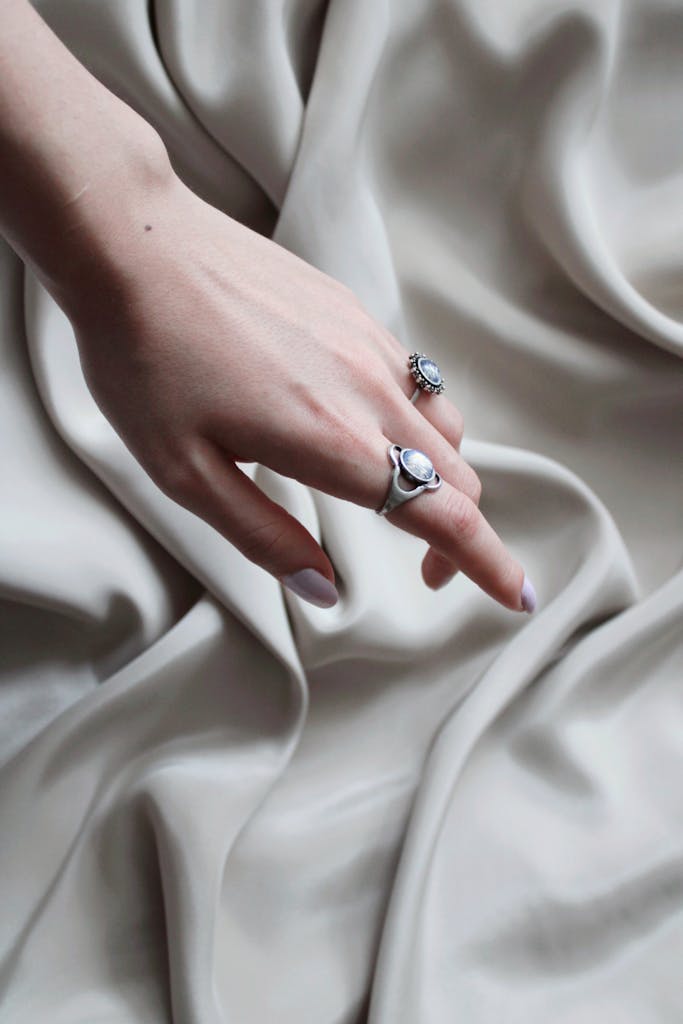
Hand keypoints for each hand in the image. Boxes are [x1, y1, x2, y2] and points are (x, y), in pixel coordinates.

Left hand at [65, 173, 534, 612]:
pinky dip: (420, 423)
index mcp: (334, 443)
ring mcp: (369, 345)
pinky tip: (374, 428)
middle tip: (424, 569)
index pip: (444, 516)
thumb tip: (322, 587)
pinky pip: (417, 380)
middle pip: (459, 476)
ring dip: (444, 478)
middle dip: (461, 534)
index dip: (488, 564)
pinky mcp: (356, 313)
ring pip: (446, 426)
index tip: (517, 595)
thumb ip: (264, 537)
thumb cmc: (146, 361)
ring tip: (402, 501)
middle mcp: (370, 392)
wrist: (136, 245)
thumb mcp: (186, 473)